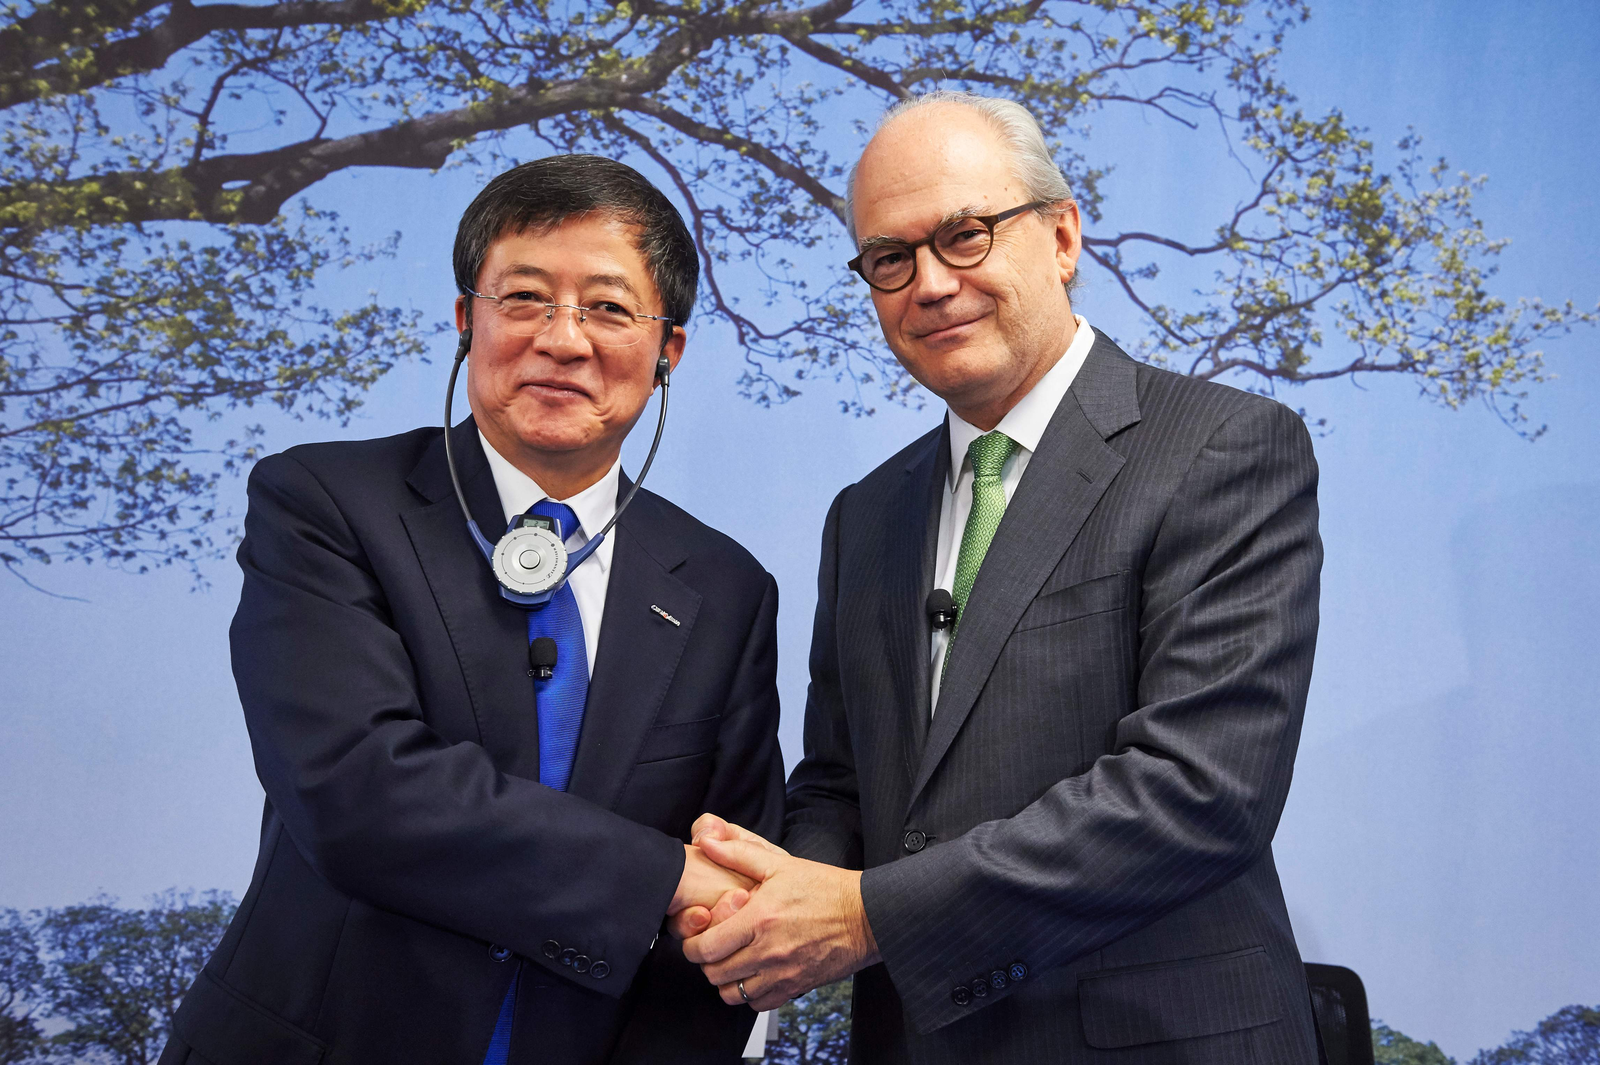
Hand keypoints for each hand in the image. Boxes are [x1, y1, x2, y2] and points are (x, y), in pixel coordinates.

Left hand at [681, 835, 879, 1010]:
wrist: (866, 915)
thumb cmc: (825, 888)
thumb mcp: (780, 864)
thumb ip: (738, 854)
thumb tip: (706, 844)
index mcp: (759, 919)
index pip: (706, 947)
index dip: (692, 945)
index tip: (695, 937)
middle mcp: (768, 951)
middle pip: (715, 974)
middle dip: (706, 962)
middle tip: (712, 948)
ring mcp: (783, 973)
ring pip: (733, 994)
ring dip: (726, 980)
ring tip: (732, 962)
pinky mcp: (796, 987)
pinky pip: (758, 1004)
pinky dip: (749, 993)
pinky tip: (754, 973)